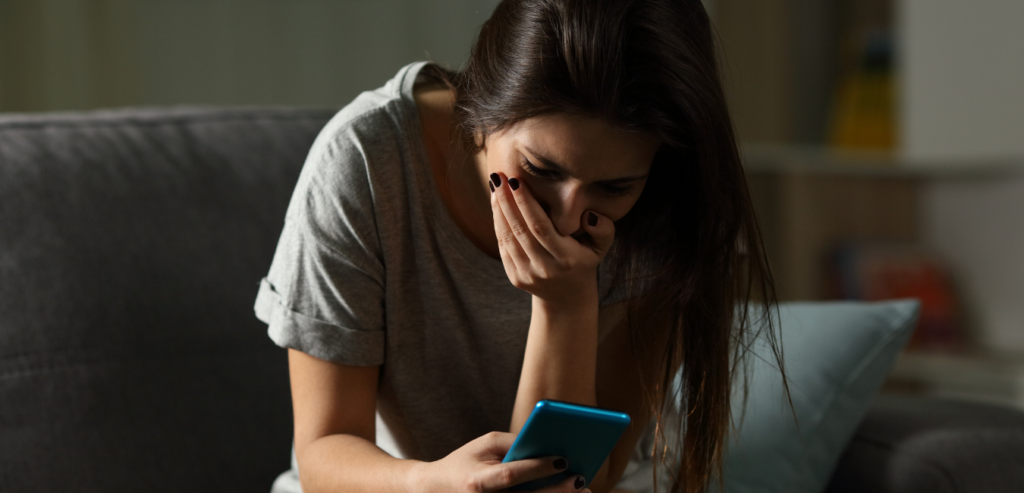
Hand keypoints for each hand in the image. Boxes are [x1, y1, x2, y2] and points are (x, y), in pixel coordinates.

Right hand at [416, 431, 591, 492]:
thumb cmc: (466, 461)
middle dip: (557, 490)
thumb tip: (548, 444)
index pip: (511, 475)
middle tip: (581, 479)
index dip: (537, 468)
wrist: (436, 490)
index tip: (563, 460)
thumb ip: (514, 443)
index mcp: (477, 481)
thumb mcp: (484, 444)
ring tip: (583, 491)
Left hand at [489, 172, 614, 305]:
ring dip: (499, 210)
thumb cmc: (585, 261)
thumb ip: (604, 229)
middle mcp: (545, 269)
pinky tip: (497, 204)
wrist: (568, 296)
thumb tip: (589, 215)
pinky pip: (503, 246)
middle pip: (520, 231)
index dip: (526, 204)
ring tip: (495, 186)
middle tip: (498, 177)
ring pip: (508, 238)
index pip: (541, 228)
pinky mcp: (515, 278)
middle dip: (507, 202)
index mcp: (567, 259)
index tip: (516, 180)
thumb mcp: (601, 247)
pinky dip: (498, 224)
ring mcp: (528, 275)